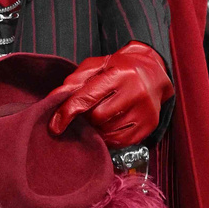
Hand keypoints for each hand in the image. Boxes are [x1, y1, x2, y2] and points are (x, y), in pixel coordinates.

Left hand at [47, 41, 172, 147]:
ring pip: (108, 131)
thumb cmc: (119, 68)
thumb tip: (55, 97)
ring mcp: (145, 110)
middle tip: (88, 111)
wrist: (154, 72)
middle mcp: (136, 92)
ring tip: (102, 115)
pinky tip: (110, 125)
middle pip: (97, 117)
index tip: (54, 126)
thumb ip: (75, 80)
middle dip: (87, 117)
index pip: (87, 97)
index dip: (67, 112)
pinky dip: (109, 137)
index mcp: (120, 74)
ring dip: (98, 127)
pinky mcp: (149, 125)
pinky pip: (120, 142)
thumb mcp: (97, 66)